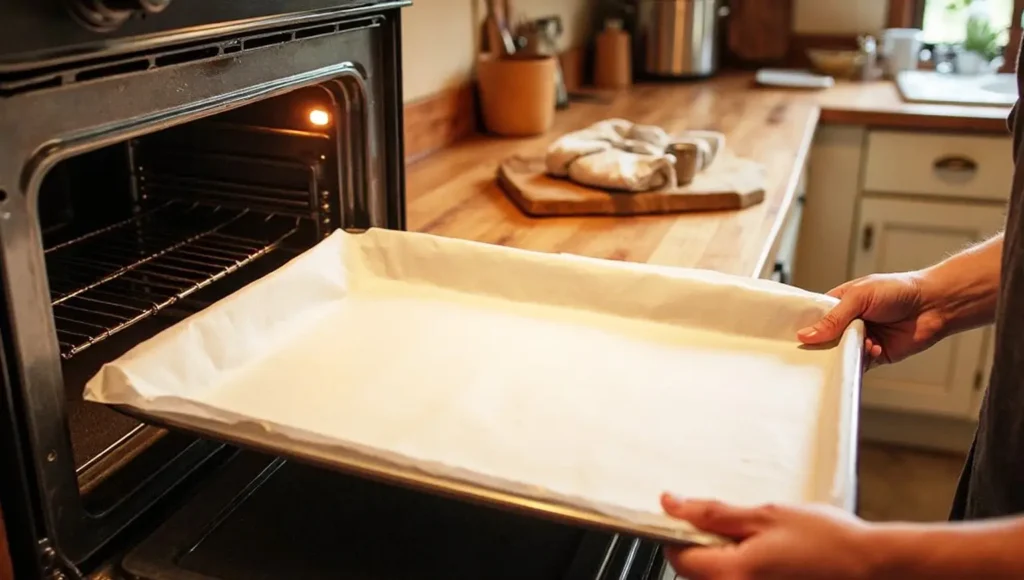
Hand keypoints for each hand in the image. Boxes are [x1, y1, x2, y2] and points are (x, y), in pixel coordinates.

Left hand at [660, 494, 876, 579]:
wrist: (872, 566)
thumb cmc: (826, 539)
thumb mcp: (764, 514)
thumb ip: (712, 513)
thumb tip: (672, 504)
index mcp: (732, 574)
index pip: (678, 557)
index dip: (678, 534)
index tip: (690, 519)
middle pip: (696, 572)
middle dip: (706, 547)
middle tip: (738, 529)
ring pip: (719, 578)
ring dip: (727, 559)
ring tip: (761, 544)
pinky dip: (745, 569)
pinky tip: (771, 559)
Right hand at [795, 272, 945, 365]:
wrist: (933, 304)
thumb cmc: (898, 290)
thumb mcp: (859, 297)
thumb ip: (834, 318)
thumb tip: (806, 335)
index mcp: (840, 304)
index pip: (814, 319)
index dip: (805, 328)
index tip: (796, 339)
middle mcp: (848, 323)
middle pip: (825, 340)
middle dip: (825, 345)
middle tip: (824, 348)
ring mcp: (862, 339)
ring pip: (842, 354)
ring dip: (849, 352)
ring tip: (862, 343)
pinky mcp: (876, 354)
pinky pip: (861, 364)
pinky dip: (864, 359)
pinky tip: (875, 348)